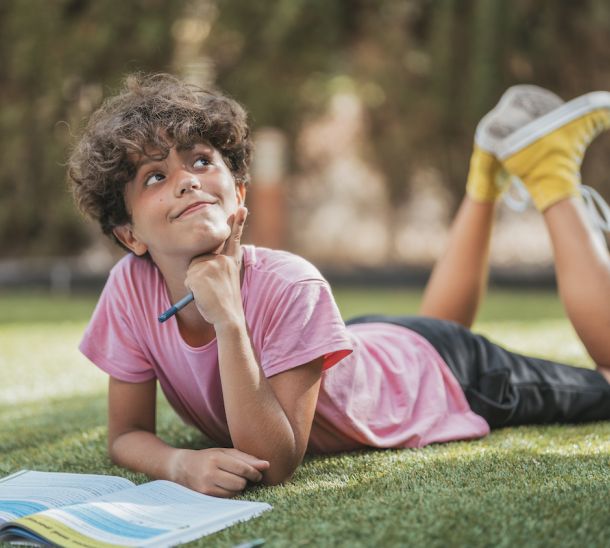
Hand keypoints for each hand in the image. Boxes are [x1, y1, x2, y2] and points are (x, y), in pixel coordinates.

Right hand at [171, 447, 269, 497]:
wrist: (182, 467)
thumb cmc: (209, 457)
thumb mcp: (225, 452)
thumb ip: (246, 458)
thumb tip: (267, 465)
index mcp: (217, 457)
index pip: (243, 469)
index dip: (255, 473)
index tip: (259, 474)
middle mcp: (210, 472)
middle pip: (240, 483)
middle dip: (246, 480)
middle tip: (245, 477)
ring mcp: (206, 486)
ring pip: (235, 492)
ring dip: (238, 487)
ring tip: (233, 480)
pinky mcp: (204, 496)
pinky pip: (227, 498)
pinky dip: (230, 493)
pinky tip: (225, 486)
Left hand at [185, 207, 247, 326]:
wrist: (229, 318)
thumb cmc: (226, 304)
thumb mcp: (225, 281)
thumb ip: (217, 268)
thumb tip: (199, 269)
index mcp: (232, 262)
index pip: (234, 239)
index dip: (238, 223)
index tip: (242, 209)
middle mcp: (223, 260)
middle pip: (201, 258)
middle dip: (200, 273)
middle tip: (213, 290)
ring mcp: (212, 264)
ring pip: (193, 268)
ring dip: (196, 282)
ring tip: (210, 293)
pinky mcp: (201, 272)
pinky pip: (189, 278)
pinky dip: (192, 289)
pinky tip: (204, 295)